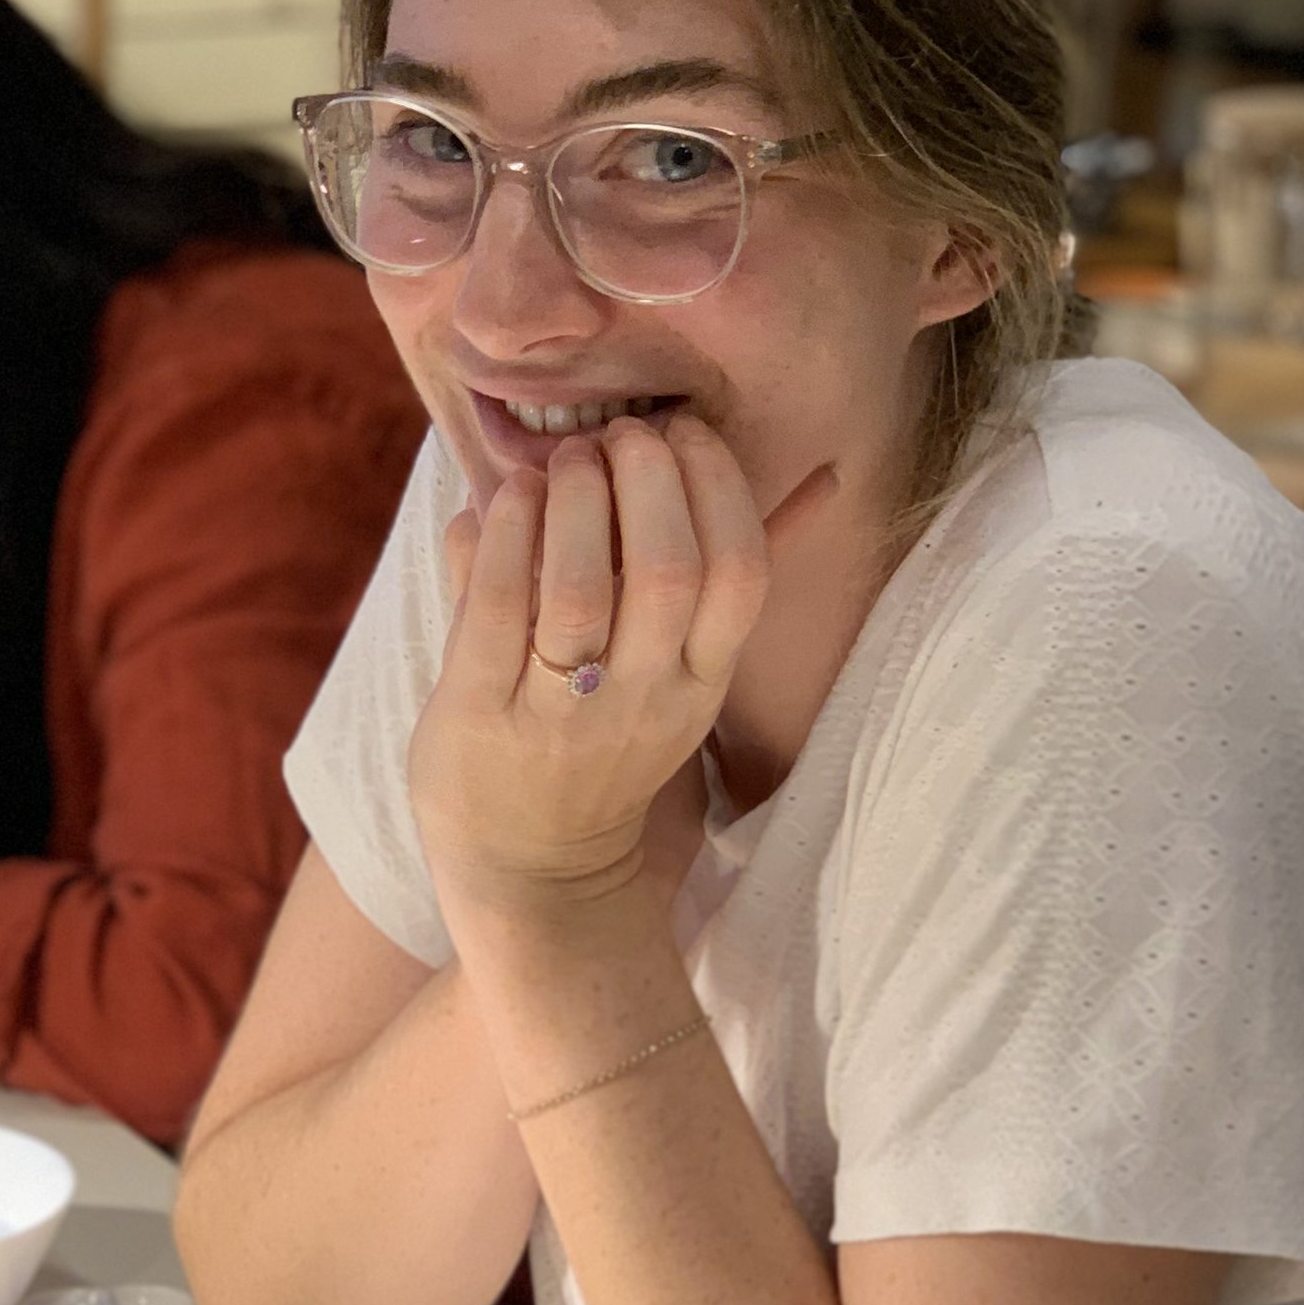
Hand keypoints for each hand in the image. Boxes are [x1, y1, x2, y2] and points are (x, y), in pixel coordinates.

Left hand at [410, 412, 822, 919]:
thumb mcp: (689, 671)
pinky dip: (502, 534)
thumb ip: (736, 573)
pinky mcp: (479, 714)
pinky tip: (503, 496)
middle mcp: (642, 699)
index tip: (683, 432)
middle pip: (669, 569)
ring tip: (564, 457)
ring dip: (575, 498)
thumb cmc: (610, 742)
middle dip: (648, 476)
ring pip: (581, 588)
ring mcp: (560, 711)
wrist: (536, 871)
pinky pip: (496, 608)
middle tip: (619, 434)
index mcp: (702, 681)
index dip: (717, 485)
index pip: (738, 572)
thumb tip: (824, 477)